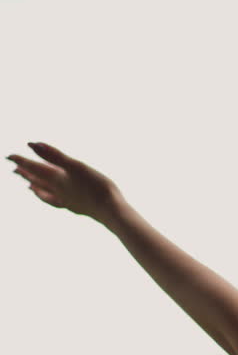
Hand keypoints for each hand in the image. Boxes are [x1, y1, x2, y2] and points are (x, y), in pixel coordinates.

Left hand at [7, 142, 127, 227]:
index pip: (35, 167)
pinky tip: (54, 199)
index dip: (21, 160)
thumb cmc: (96, 187)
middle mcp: (58, 190)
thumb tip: (32, 144)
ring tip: (28, 185)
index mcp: (57, 178)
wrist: (112, 211)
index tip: (9, 156)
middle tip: (15, 168)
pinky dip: (50, 199)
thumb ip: (54, 155)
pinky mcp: (76, 207)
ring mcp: (66, 200)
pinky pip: (56, 202)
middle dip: (26, 173)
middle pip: (37, 180)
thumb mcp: (76, 166)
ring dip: (36, 186)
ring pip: (45, 192)